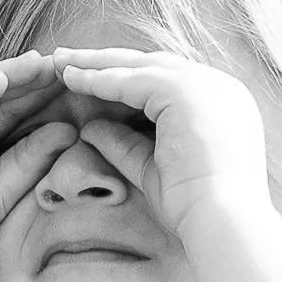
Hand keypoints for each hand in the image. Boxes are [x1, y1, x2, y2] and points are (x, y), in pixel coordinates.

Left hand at [49, 45, 277, 240]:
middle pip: (153, 65)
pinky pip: (133, 79)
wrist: (222, 223)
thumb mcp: (153, 170)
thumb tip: (90, 129)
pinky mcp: (186, 92)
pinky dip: (100, 79)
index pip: (166, 83)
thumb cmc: (195, 210)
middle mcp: (219, 88)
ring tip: (59, 61)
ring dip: (97, 62)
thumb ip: (126, 146)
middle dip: (108, 61)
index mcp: (222, 107)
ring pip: (141, 65)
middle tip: (67, 58)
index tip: (92, 81)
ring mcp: (206, 86)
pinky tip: (71, 78)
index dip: (127, 80)